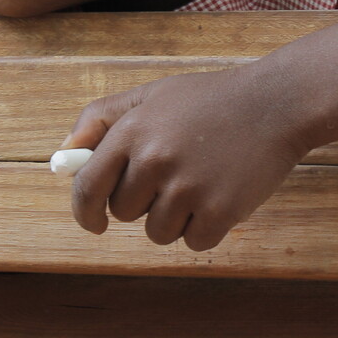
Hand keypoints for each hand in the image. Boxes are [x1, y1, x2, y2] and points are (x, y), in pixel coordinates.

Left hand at [62, 65, 311, 250]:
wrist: (275, 104)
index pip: (87, 186)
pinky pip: (193, 242)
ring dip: (174, 218)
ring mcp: (188, 188)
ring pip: (157, 233)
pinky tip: (220, 196)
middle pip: (123, 212)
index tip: (93, 220)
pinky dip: (204, 229)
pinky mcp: (220, 211)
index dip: (84, 210)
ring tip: (200, 182)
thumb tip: (62, 156)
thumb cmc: (208, 101)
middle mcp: (155, 160)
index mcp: (133, 131)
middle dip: (141, 203)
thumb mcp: (152, 95)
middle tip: (173, 176)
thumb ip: (101, 119)